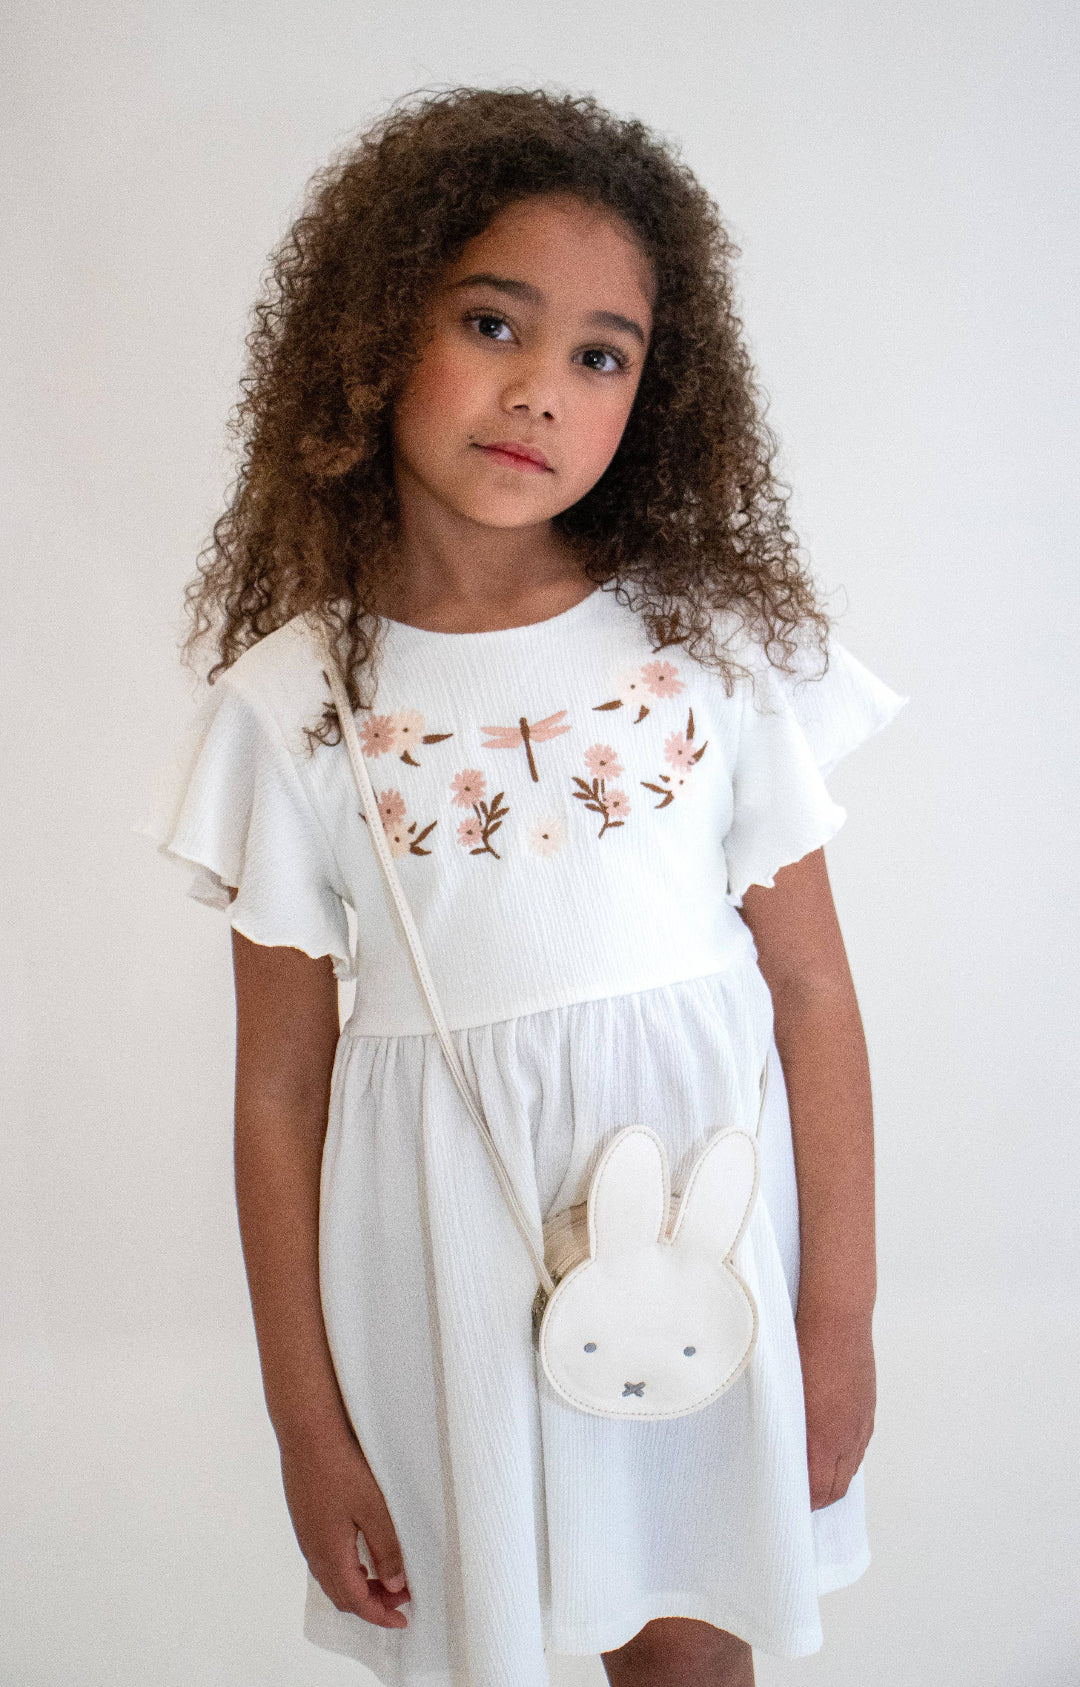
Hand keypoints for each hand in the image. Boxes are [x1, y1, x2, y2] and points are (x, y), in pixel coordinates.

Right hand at [279, 1426, 410, 1627]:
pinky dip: (346, 1570)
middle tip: (402, 1599)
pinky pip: (325, 1561)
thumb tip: (396, 1585)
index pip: (357, 1601)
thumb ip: (386, 1548)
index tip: (404, 1621)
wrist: (306, 1432)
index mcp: (330, 1554)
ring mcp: (306, 1536)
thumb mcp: (374, 1508)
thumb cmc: (340, 1466)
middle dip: (372, 1604)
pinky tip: (361, 1556)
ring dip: (359, 1587)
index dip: (381, 1616)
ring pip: (332, 1579)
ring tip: (387, 1579)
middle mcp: (314, 1551)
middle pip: (342, 1596)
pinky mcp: (305, 1520)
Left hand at [795, 1308, 875, 1510]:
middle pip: (837, 1488)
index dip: (803, 1503)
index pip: (818, 1491)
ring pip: (850, 1469)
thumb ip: (786, 1428)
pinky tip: (829, 1450)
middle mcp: (847, 1437)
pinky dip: (845, 1458)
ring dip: (833, 1479)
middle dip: (818, 1499)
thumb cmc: (801, 1347)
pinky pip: (858, 1447)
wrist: (837, 1317)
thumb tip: (781, 1451)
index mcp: (823, 1438)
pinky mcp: (867, 1409)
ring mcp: (861, 1423)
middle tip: (798, 1499)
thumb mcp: (783, 1393)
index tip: (788, 1504)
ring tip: (811, 1479)